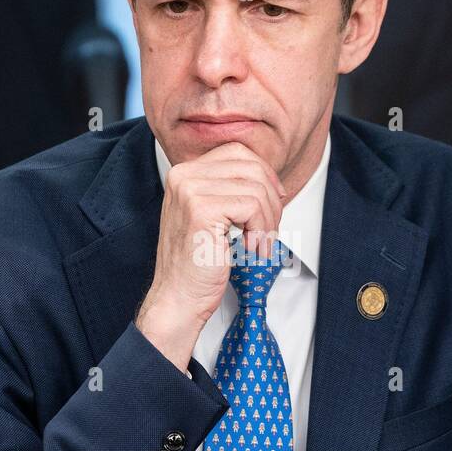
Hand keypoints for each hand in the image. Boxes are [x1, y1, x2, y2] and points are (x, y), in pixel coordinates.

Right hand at [136, 142, 286, 370]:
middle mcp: (183, 175)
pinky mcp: (201, 210)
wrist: (177, 298)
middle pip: (250, 166)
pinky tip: (253, 249)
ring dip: (269, 219)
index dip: (264, 174)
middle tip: (269, 229)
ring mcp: (190, 190)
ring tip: (260, 243)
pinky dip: (262, 230)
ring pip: (255, 187)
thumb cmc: (198, 263)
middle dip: (271, 199)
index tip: (274, 201)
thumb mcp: (213, 216)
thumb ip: (229, 189)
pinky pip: (252, 206)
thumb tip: (268, 175)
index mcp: (184, 173)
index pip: (237, 152)